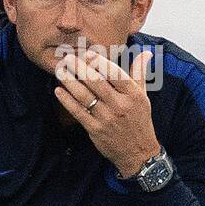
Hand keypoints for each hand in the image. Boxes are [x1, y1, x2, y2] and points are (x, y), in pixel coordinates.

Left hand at [53, 48, 160, 177]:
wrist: (138, 153)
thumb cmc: (139, 120)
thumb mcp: (143, 96)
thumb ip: (140, 73)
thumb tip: (145, 52)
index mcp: (133, 95)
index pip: (115, 74)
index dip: (100, 62)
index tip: (87, 53)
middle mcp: (120, 106)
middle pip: (97, 82)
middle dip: (80, 68)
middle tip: (67, 58)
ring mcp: (107, 119)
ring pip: (84, 96)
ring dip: (70, 82)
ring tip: (60, 70)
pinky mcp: (95, 130)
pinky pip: (78, 112)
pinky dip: (67, 101)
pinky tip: (59, 91)